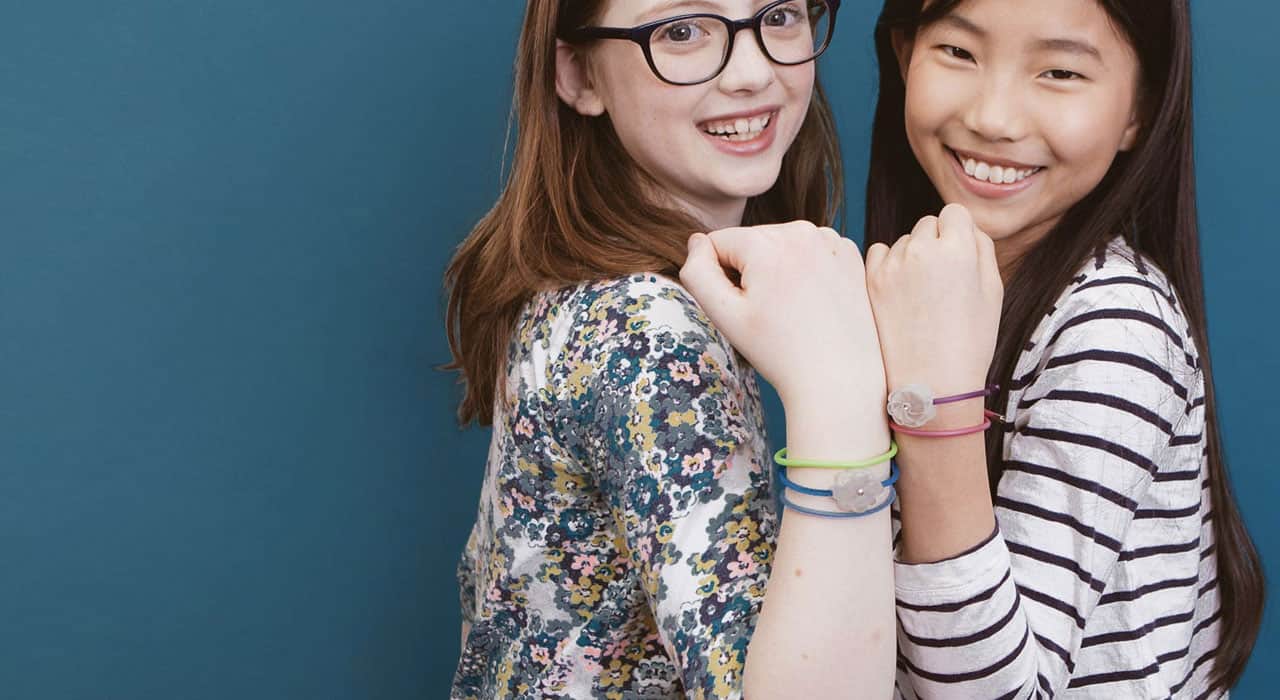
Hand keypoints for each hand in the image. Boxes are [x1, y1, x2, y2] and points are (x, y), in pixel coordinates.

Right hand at [679, 221, 885, 408]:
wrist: (838, 378)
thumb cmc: (778, 352)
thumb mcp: (725, 315)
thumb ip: (697, 272)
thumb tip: (696, 241)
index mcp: (767, 243)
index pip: (718, 242)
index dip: (720, 277)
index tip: (745, 308)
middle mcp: (802, 230)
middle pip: (751, 241)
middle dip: (751, 271)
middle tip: (770, 313)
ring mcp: (831, 239)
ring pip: (780, 244)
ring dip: (777, 268)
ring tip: (792, 309)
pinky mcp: (849, 252)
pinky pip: (809, 250)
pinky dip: (806, 269)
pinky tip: (813, 301)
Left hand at [865, 204, 1002, 402]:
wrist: (930, 383)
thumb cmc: (969, 341)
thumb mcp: (993, 291)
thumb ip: (981, 249)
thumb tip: (965, 227)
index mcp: (959, 249)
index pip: (955, 214)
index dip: (959, 233)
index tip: (959, 255)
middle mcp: (922, 250)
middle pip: (929, 224)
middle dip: (936, 243)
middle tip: (941, 280)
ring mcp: (893, 264)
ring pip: (904, 240)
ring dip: (912, 256)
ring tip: (921, 295)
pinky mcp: (871, 280)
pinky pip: (880, 254)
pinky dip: (889, 265)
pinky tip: (900, 292)